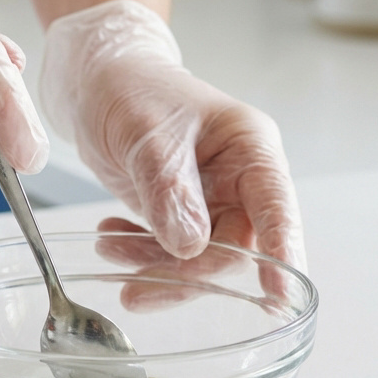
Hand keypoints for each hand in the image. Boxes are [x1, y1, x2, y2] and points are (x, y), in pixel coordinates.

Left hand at [40, 0, 304, 270]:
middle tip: (137, 290)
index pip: (276, 209)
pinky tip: (110, 236)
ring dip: (154, 265)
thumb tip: (191, 246)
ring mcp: (212, 201)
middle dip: (187, 274)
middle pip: (234, 248)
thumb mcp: (146, 133)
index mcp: (250, 149)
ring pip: (199, 259)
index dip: (281, 255)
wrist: (96, 81)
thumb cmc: (130, 87)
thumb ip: (170, 189)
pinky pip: (170, 252)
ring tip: (109, 250)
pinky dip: (138, 254)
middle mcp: (240, 180)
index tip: (279, 295)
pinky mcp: (182, 216)